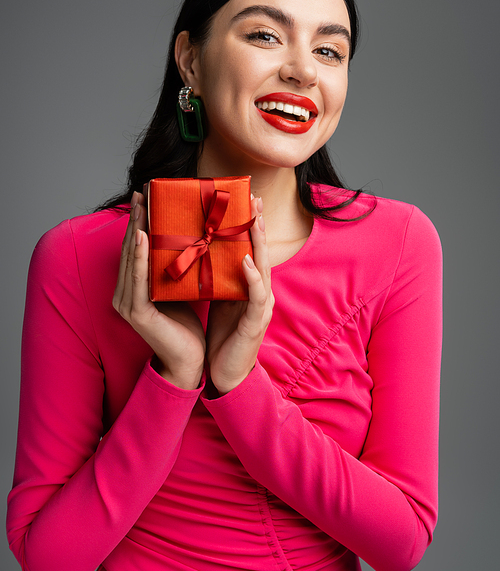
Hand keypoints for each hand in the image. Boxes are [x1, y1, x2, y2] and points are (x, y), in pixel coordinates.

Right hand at [112, 191, 205, 389]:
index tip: (146, 196)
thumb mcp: (179, 288)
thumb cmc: (186, 324)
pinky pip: (137, 278)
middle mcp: (124, 293)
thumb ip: (173, 267)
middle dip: (136, 218)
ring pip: (132, 259)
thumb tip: (185, 237)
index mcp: (132, 287)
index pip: (136, 248)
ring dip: (136, 230)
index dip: (139, 221)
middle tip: (142, 191)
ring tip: (141, 206)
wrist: (190, 359)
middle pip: (131, 249)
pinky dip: (140, 256)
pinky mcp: (135, 311)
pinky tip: (142, 237)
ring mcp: (127, 302)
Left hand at [206, 196, 273, 394]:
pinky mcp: (255, 322)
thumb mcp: (219, 299)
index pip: (250, 248)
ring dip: (259, 242)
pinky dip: (252, 277)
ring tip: (255, 219)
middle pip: (261, 251)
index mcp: (250, 284)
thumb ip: (217, 276)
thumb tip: (198, 249)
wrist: (224, 373)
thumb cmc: (223, 336)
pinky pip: (256, 295)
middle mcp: (260, 291)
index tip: (244, 197)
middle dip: (258, 223)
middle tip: (254, 197)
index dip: (249, 223)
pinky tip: (245, 261)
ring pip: (262, 267)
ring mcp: (261, 305)